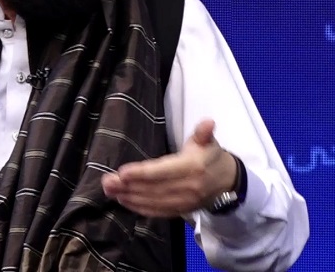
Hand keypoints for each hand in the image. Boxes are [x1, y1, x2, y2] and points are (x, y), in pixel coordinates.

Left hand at [100, 119, 237, 217]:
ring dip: (129, 197)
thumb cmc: (211, 156)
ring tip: (109, 190)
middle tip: (106, 182)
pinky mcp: (180, 211)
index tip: (122, 172)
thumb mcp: (209, 141)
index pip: (162, 172)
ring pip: (152, 201)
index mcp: (192, 167)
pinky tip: (123, 201)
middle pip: (153, 188)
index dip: (142, 173)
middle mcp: (187, 187)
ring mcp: (184, 201)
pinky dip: (139, 208)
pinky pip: (157, 211)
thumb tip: (208, 123)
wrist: (227, 182)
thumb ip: (204, 133)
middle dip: (128, 186)